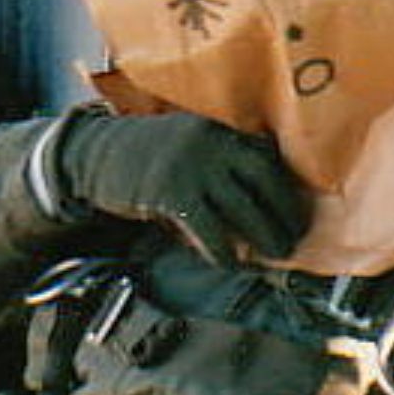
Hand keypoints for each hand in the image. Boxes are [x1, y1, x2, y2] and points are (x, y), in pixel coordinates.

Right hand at [53, 107, 309, 265]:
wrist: (94, 155)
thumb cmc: (151, 156)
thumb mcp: (190, 141)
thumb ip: (222, 158)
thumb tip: (263, 198)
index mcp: (219, 131)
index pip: (267, 159)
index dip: (287, 189)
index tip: (299, 212)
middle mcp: (211, 144)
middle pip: (263, 184)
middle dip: (284, 215)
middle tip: (294, 239)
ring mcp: (191, 169)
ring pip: (241, 211)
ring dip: (263, 237)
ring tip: (275, 254)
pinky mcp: (171, 195)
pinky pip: (209, 230)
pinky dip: (224, 251)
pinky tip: (231, 262)